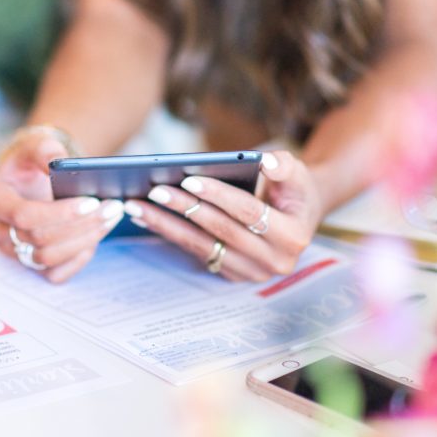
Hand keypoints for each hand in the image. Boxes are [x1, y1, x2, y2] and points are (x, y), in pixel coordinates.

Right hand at [0, 130, 123, 282]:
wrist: (30, 177)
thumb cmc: (30, 161)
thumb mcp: (35, 145)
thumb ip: (45, 150)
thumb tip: (57, 166)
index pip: (23, 215)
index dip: (59, 213)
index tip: (91, 202)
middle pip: (38, 239)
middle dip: (80, 225)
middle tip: (112, 208)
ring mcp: (9, 250)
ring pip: (47, 258)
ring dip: (84, 241)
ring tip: (109, 219)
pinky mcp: (27, 264)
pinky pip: (53, 275)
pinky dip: (77, 260)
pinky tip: (94, 239)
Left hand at [121, 151, 321, 281]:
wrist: (297, 218)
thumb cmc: (294, 190)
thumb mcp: (298, 173)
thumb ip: (284, 165)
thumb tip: (266, 162)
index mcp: (293, 236)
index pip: (249, 212)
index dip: (219, 195)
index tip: (189, 178)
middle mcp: (274, 261)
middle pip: (221, 230)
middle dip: (186, 208)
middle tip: (155, 190)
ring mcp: (251, 273)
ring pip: (202, 245)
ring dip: (167, 225)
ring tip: (138, 206)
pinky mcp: (232, 274)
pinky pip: (196, 251)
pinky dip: (171, 233)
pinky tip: (148, 218)